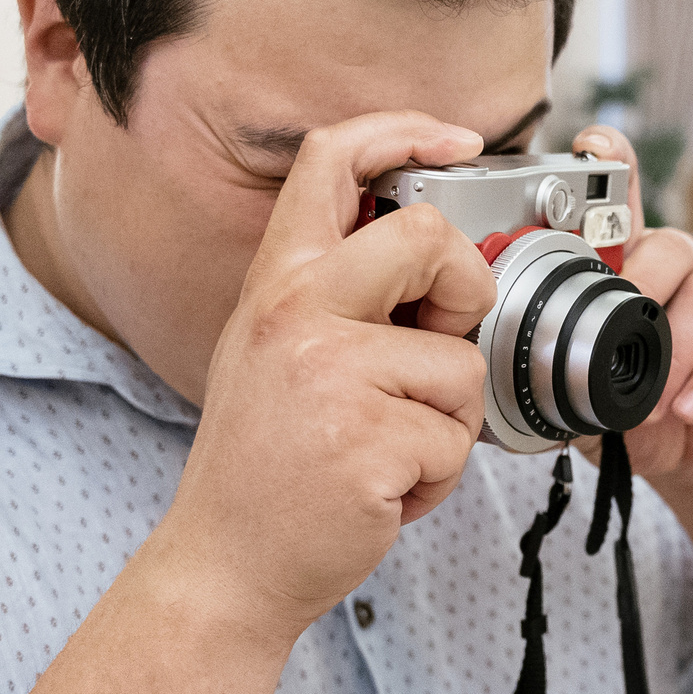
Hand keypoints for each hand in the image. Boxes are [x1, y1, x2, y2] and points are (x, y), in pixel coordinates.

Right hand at [156, 111, 497, 643]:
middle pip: (427, 238)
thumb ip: (345, 300)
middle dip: (465, 289)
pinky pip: (457, 441)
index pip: (330, 162)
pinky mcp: (367, 440)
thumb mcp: (282, 352)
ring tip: (386, 450)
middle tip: (438, 344)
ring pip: (462, 365)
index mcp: (279, 283)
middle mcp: (296, 313)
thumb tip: (447, 261)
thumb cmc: (269, 464)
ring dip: (447, 423)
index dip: (402, 131)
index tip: (458, 139)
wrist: (227, 563)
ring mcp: (330, 375)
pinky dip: (437, 478)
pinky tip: (382, 490)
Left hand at [571, 122, 692, 494]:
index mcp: (634, 271)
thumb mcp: (585, 398)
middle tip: (620, 350)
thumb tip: (510, 361)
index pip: (623, 201)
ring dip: (681, 349)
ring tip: (657, 404)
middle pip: (670, 245)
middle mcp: (686, 267)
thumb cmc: (641, 424)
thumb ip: (559, 370)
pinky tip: (692, 405)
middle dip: (643, 297)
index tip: (592, 143)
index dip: (613, 162)